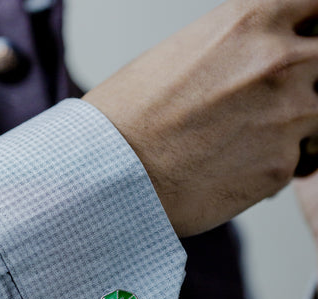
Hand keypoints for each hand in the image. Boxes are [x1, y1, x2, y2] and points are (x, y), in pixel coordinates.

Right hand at [83, 0, 317, 236]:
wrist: (112, 171)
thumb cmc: (131, 116)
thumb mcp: (185, 52)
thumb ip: (236, 49)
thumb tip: (254, 59)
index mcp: (252, 20)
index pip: (316, 11)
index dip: (310, 33)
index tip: (302, 48)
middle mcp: (279, 63)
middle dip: (308, 83)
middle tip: (274, 103)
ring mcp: (286, 116)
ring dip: (296, 129)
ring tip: (249, 143)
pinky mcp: (279, 167)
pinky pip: (296, 160)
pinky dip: (274, 165)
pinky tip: (234, 168)